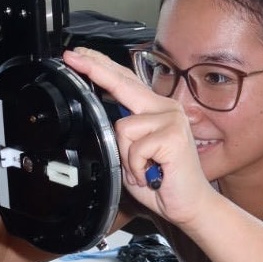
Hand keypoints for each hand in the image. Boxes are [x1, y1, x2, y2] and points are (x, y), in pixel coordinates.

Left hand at [61, 45, 218, 229]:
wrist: (188, 205)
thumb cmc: (162, 183)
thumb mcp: (132, 155)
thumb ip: (120, 134)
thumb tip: (102, 118)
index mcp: (155, 110)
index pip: (125, 82)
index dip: (101, 67)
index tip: (80, 56)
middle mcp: (165, 108)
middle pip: (123, 83)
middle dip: (95, 70)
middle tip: (73, 58)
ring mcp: (171, 119)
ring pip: (123, 127)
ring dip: (127, 157)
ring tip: (143, 170)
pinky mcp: (172, 135)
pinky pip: (135, 148)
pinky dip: (136, 167)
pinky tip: (151, 174)